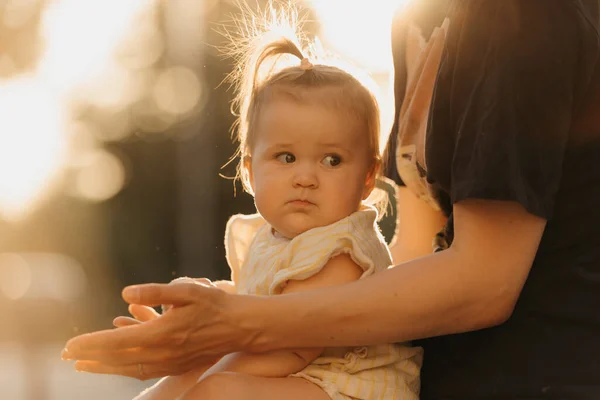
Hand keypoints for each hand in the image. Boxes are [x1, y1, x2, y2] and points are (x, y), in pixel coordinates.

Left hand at [62, 279, 260, 379]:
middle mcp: (163, 353)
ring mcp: (170, 362)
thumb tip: (125, 294)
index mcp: (161, 334)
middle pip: (118, 360)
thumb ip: (156, 292)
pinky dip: (126, 365)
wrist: (240, 327)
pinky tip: (120, 355)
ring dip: (105, 367)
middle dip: (90, 359)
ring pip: (128, 369)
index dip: (90, 344)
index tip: (68, 346)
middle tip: (67, 356)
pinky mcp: (177, 365)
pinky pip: (144, 369)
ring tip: (84, 364)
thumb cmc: (215, 304)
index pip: (116, 343)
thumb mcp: (187, 290)